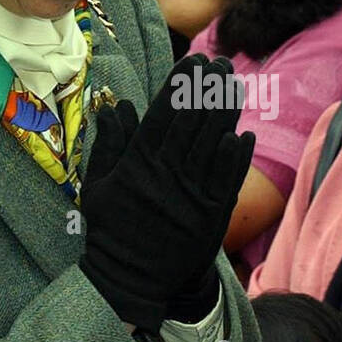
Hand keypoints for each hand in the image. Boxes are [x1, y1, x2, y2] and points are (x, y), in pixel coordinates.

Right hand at [78, 55, 254, 331]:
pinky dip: (238, 156)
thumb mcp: (97, 187)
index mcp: (137, 166)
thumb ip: (109, 144)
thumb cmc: (112, 231)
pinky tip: (244, 133)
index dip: (181, 86)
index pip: (163, 115)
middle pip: (193, 123)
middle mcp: (167, 176)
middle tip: (221, 63)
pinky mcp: (211, 216)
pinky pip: (228, 179)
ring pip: (213, 145)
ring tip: (235, 85)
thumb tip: (116, 105)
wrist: (132, 280)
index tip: (193, 62)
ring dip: (226, 113)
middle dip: (208, 90)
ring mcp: (192, 196)